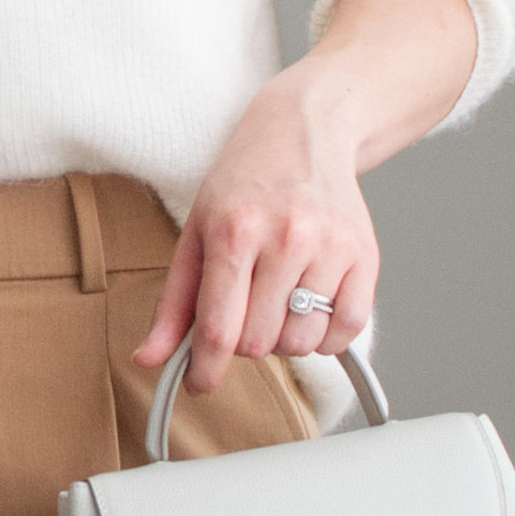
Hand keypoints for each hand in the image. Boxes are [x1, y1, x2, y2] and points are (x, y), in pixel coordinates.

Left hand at [133, 67, 377, 394]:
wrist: (304, 131)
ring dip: (283, 340)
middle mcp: (286, 239)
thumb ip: (174, 304)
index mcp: (234, 232)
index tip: (201, 384)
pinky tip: (309, 309)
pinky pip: (347, 330)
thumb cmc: (244, 182)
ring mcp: (331, 247)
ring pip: (302, 342)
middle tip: (242, 313)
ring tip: (276, 304)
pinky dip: (325, 337)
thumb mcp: (195, 232)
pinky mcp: (365, 255)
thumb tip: (149, 360)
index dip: (205, 371)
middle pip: (259, 343)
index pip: (219, 330)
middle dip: (243, 343)